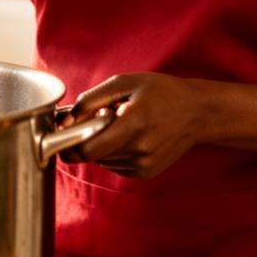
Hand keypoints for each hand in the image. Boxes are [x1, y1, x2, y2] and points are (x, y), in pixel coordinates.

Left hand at [60, 72, 206, 178]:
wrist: (196, 112)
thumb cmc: (159, 91)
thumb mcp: (123, 83)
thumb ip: (89, 101)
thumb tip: (65, 122)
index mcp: (134, 122)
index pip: (88, 148)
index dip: (69, 144)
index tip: (60, 135)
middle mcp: (140, 149)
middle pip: (93, 154)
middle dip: (87, 137)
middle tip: (100, 116)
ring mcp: (144, 164)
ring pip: (102, 160)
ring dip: (101, 144)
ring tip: (120, 123)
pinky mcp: (146, 173)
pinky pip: (114, 165)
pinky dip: (113, 152)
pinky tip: (129, 135)